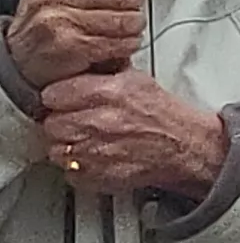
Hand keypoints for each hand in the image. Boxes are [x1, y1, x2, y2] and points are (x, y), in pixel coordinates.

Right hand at [12, 0, 141, 85]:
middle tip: (127, 7)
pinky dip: (127, 44)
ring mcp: (59, 18)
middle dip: (132, 2)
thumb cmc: (48, 18)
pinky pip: (120, 42)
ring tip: (125, 27)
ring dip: (133, 26)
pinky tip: (120, 43)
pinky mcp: (71, 44)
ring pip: (126, 19)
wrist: (21, 57)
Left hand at [37, 71, 225, 199]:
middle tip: (77, 123)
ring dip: (67, 147)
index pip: (52, 94)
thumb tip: (78, 67)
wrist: (186, 147)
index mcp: (107, 92)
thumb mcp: (136, 80)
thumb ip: (102, 74)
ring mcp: (95, 151)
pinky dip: (78, 168)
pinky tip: (95, 158)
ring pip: (55, 149)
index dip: (59, 98)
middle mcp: (98, 121)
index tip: (64, 101)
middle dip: (61, 123)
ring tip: (87, 141)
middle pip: (50, 123)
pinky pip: (68, 172)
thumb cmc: (163, 115)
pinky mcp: (96, 175)